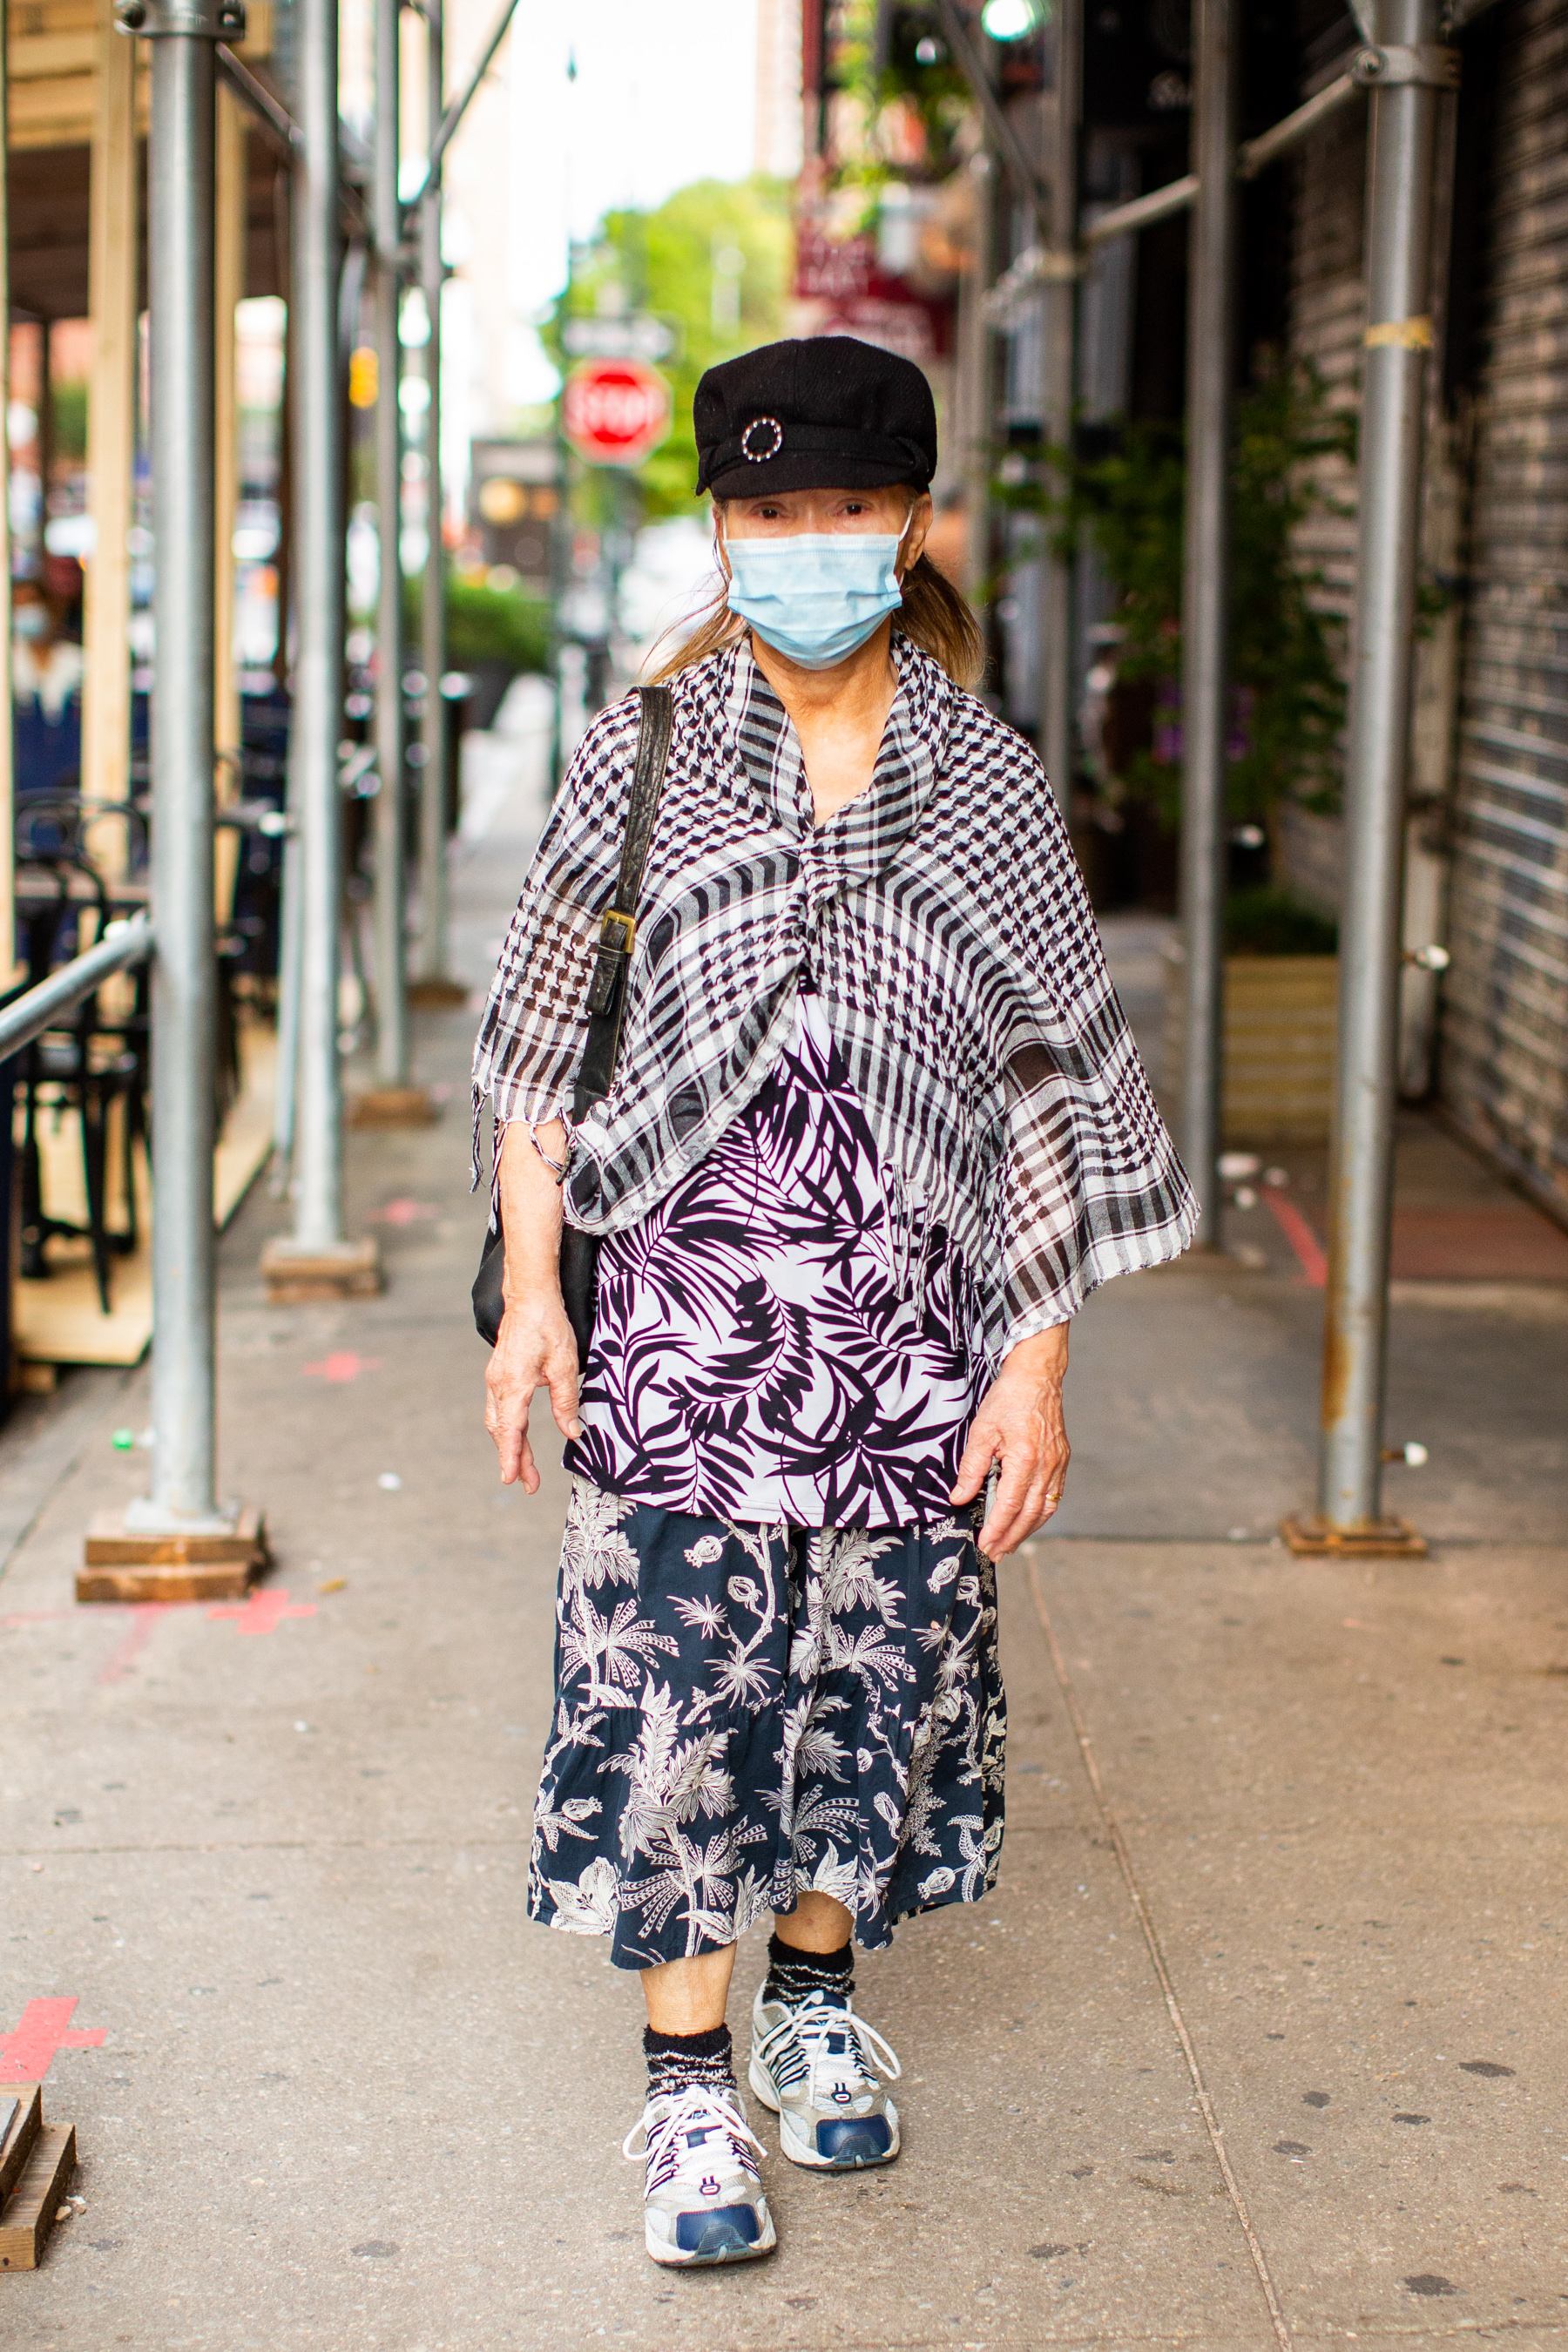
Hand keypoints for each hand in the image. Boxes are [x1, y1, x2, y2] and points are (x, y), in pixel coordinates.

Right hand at [483, 1292, 581, 1492]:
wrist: (529, 1297)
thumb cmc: (548, 1326)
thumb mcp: (565, 1365)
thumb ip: (566, 1402)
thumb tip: (572, 1433)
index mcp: (514, 1384)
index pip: (511, 1429)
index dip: (512, 1456)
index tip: (511, 1479)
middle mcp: (499, 1385)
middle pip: (503, 1431)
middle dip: (514, 1458)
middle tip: (529, 1484)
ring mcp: (495, 1379)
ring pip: (499, 1421)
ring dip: (511, 1445)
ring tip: (524, 1467)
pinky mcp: (498, 1375)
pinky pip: (499, 1409)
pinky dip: (507, 1428)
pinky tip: (517, 1437)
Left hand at [949, 1324, 1069, 1556]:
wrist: (1037, 1376)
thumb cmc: (1009, 1399)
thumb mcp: (981, 1431)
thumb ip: (971, 1468)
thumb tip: (960, 1498)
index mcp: (1025, 1459)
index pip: (1010, 1505)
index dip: (997, 1529)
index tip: (984, 1545)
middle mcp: (1046, 1466)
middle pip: (1030, 1514)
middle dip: (1011, 1537)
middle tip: (995, 1555)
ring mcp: (1058, 1464)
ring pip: (1045, 1508)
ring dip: (1027, 1530)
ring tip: (1009, 1545)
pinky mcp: (1061, 1460)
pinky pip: (1053, 1496)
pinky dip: (1040, 1513)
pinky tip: (1028, 1521)